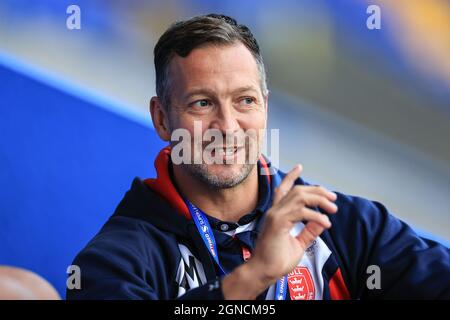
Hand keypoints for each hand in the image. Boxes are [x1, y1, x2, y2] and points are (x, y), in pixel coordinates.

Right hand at [248, 164, 336, 284]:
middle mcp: (274, 210)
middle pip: (297, 190)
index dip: (291, 177)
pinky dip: (316, 215)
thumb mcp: (297, 244)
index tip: (299, 166)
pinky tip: (325, 223)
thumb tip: (321, 222)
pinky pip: (300, 212)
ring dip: (319, 200)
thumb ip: (308, 231)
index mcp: (276, 213)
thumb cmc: (276, 260)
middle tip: (333, 198)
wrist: (263, 272)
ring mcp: (275, 215)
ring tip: (332, 209)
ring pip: (299, 196)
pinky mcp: (278, 222)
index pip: (283, 189)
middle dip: (317, 191)